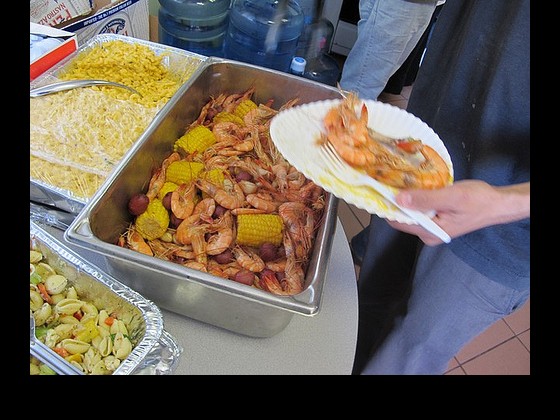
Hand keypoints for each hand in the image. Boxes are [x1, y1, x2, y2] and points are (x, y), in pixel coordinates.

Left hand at [386, 180, 529, 245]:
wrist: (498, 204)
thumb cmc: (478, 200)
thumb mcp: (451, 197)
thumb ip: (425, 199)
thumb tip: (398, 199)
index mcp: (429, 232)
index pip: (397, 221)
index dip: (387, 205)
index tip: (380, 187)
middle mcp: (427, 234)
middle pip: (401, 217)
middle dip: (395, 200)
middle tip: (390, 179)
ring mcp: (431, 228)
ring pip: (409, 212)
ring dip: (405, 198)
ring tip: (401, 179)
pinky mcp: (435, 220)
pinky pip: (419, 209)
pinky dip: (415, 198)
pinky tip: (415, 186)